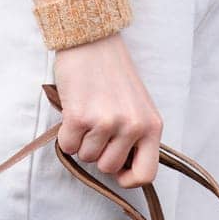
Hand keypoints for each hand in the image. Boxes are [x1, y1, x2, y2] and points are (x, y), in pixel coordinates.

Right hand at [53, 33, 162, 185]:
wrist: (92, 40)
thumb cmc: (114, 75)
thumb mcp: (139, 107)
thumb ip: (136, 138)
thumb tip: (121, 171)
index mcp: (152, 125)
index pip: (146, 175)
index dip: (128, 179)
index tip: (118, 172)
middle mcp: (132, 126)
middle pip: (109, 168)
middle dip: (98, 153)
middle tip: (97, 128)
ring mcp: (106, 122)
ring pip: (87, 158)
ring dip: (81, 142)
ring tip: (87, 115)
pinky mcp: (80, 117)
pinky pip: (68, 146)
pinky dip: (66, 135)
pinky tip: (73, 113)